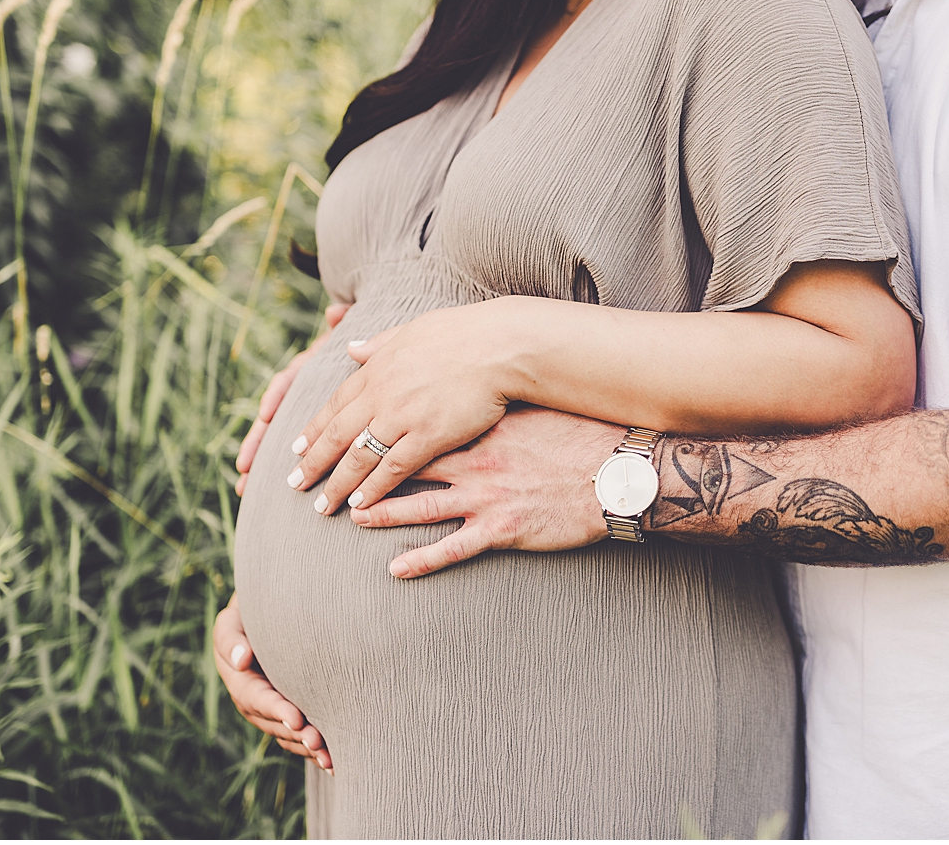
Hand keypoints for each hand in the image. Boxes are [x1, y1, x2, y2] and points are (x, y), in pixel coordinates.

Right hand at [212, 598, 332, 768]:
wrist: (263, 615)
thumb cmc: (249, 613)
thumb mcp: (232, 620)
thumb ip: (231, 638)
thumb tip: (242, 660)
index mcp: (238, 680)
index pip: (256, 698)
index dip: (276, 710)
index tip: (296, 718)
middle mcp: (252, 701)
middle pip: (273, 724)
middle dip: (296, 735)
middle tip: (320, 743)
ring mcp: (269, 710)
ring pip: (286, 734)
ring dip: (306, 748)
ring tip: (330, 757)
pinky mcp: (285, 712)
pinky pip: (296, 735)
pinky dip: (311, 748)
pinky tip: (333, 760)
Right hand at [236, 304, 351, 490]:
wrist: (375, 352)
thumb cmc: (365, 343)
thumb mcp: (356, 329)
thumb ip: (345, 321)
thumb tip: (334, 311)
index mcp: (310, 368)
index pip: (288, 380)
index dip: (276, 396)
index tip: (267, 414)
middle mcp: (301, 393)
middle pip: (274, 418)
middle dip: (258, 443)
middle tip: (242, 472)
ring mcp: (304, 410)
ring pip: (277, 439)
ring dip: (260, 463)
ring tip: (243, 489)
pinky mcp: (315, 429)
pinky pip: (298, 450)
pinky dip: (282, 467)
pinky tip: (261, 486)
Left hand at [286, 301, 526, 513]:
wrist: (499, 344)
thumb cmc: (462, 334)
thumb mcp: (411, 330)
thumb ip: (378, 343)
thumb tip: (349, 347)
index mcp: (378, 367)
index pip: (335, 403)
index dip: (313, 428)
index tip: (296, 449)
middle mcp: (383, 393)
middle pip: (338, 434)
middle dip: (314, 462)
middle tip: (294, 484)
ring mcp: (403, 416)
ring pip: (359, 456)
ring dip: (337, 483)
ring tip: (321, 506)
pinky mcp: (429, 436)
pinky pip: (392, 468)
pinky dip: (373, 487)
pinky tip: (359, 504)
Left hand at [350, 408, 618, 577]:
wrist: (613, 470)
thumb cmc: (575, 434)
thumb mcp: (529, 406)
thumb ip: (493, 398)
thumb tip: (471, 378)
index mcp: (480, 429)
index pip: (420, 422)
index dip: (383, 423)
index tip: (355, 425)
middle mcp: (476, 460)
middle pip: (409, 463)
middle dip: (370, 468)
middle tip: (335, 473)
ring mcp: (487, 496)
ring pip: (422, 506)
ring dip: (384, 512)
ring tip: (350, 514)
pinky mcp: (503, 529)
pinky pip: (454, 548)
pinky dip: (423, 560)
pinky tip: (395, 570)